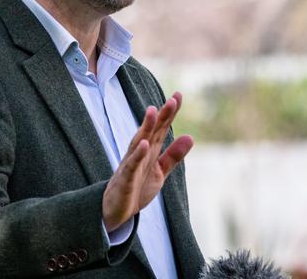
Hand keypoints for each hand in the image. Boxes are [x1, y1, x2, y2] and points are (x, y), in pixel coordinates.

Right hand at [102, 92, 193, 231]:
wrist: (115, 211)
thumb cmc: (136, 188)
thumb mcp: (159, 171)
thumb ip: (173, 155)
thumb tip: (191, 137)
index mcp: (149, 150)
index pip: (161, 128)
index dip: (169, 113)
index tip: (178, 95)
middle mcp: (139, 153)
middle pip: (151, 131)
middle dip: (161, 116)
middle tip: (172, 100)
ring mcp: (131, 164)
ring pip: (138, 142)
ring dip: (145, 127)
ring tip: (153, 111)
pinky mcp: (125, 178)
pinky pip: (131, 165)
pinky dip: (137, 154)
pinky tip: (143, 144)